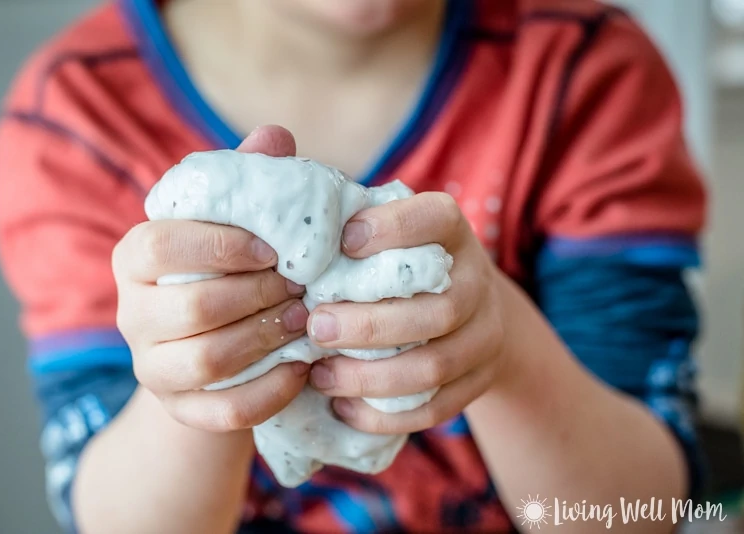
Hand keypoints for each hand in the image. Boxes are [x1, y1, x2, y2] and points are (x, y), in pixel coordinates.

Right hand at [113, 126, 310, 431]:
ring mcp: (152, 366)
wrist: (211, 347)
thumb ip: (248, 182)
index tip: (273, 249)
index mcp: (135, 258)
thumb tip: (275, 137)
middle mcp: (132, 314)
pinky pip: (222, 411)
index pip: (158, 246)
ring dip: (266, 339)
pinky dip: (268, 392)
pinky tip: (302, 369)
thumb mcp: (233, 224)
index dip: (219, 245)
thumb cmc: (225, 270)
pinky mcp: (180, 408)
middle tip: (302, 285)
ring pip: (206, 361)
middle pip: (192, 307)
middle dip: (257, 295)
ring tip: (306, 320)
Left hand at [306, 192, 508, 433]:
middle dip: (368, 324)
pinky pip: (435, 409)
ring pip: (433, 367)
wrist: (471, 310)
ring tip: (320, 373)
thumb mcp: (387, 230)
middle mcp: (478, 281)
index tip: (342, 242)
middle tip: (314, 326)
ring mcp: (485, 336)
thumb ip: (345, 216)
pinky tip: (343, 408)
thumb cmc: (400, 263)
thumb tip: (272, 183)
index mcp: (453, 231)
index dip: (392, 230)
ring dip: (369, 376)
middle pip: (437, 309)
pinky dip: (384, 414)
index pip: (436, 219)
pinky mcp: (479, 381)